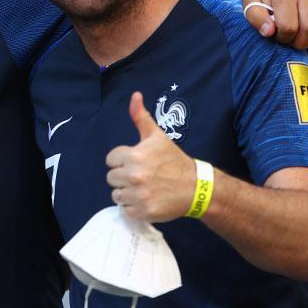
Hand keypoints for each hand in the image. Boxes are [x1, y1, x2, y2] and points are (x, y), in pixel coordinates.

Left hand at [105, 92, 196, 221]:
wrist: (196, 187)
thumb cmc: (174, 161)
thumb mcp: (157, 137)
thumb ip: (141, 117)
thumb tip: (135, 95)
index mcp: (134, 156)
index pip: (110, 160)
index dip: (122, 160)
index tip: (137, 162)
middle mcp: (134, 175)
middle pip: (111, 178)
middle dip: (123, 177)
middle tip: (141, 176)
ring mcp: (139, 195)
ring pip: (117, 194)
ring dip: (127, 193)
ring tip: (144, 188)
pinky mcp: (143, 211)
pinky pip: (125, 210)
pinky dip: (133, 207)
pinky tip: (146, 199)